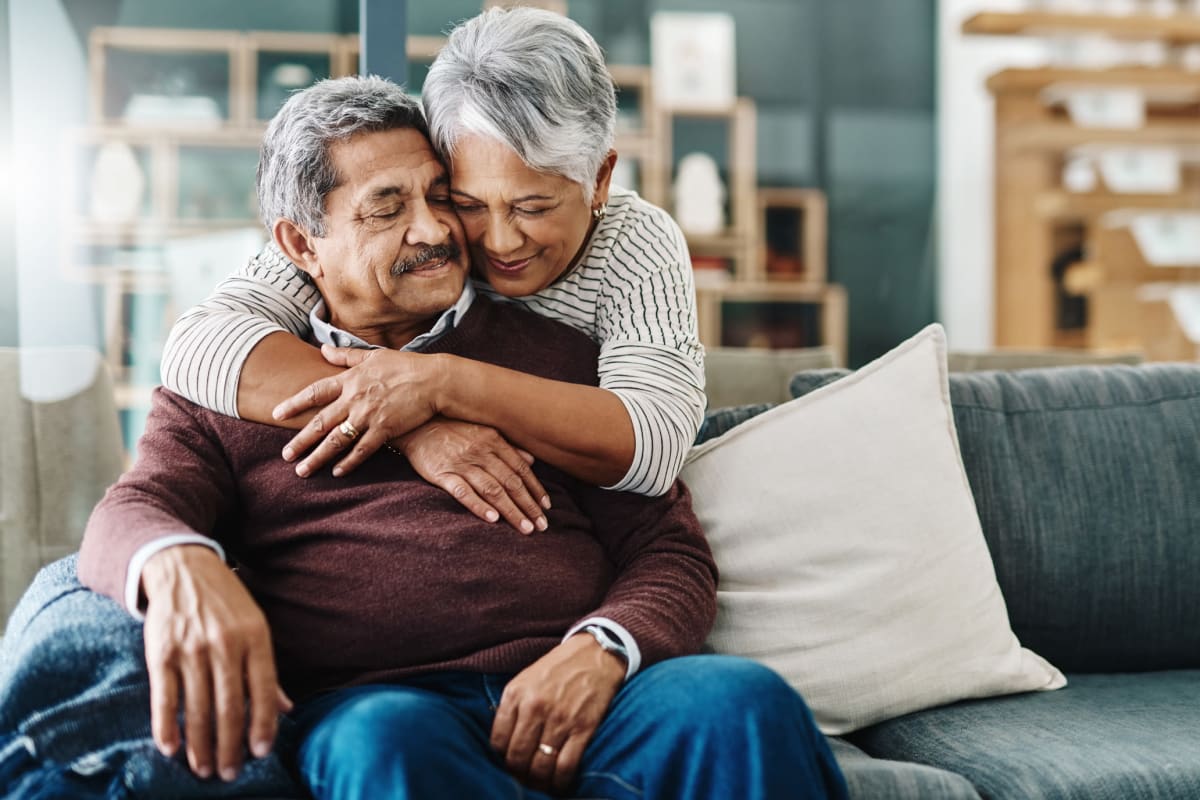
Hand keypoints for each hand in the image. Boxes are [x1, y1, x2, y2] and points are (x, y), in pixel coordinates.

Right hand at [141, 545, 291, 781]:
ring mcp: (191, 648)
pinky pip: (165, 697)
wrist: (182, 567)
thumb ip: (267, 670)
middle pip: (230, 706)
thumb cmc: (226, 602)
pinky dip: (166, 726)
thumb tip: (287, 709)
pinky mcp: (160, 652)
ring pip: (197, 708)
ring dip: (200, 745)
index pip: (264, 690)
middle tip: (229, 773)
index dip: (263, 725)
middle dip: (230, 745)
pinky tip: (171, 748)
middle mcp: (225, 644)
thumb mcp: (255, 626)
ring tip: (203, 769)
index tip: (261, 753)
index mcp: (255, 637)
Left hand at [274, 346, 441, 477]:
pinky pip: (362, 450)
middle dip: (301, 441)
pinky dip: (349, 462)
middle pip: (321, 422)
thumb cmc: (405, 366)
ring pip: (337, 440)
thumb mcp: (373, 355)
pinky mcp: (385, 429)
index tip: (277, 414)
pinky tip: (336, 472)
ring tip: (302, 470)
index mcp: (350, 379)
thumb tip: (323, 349)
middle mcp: (354, 399)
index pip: (315, 392)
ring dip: (317, 457)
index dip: (294, 403)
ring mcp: (369, 416)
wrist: (433, 380)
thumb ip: (346, 356)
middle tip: (285, 455)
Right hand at [397, 417, 550, 533]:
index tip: (547, 507)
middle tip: (542, 526)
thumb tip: (532, 460)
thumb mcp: (482, 430)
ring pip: (493, 490)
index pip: (521, 469)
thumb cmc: (451, 428)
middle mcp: (481, 452)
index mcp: (493, 441)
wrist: (414, 424)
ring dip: (511, 510)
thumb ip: (507, 447)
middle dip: (529, 505)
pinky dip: (479, 505)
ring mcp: (462, 463)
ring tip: (525, 528)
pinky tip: (492, 519)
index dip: (536, 489)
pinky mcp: (442, 474)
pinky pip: (463, 492)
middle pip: (511, 483)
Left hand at [491, 633, 625, 794]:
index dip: (501, 758)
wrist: (595, 653)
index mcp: (516, 694)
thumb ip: (512, 706)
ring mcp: (560, 719)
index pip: (497, 741)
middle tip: (524, 777)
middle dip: (518, 774)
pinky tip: (559, 783)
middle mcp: (535, 707)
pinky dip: (561, 782)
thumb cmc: (558, 667)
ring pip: (540, 766)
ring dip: (538, 782)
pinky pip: (566, 766)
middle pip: (517, 757)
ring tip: (540, 783)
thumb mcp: (526, 678)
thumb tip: (502, 742)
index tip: (509, 762)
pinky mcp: (583, 728)